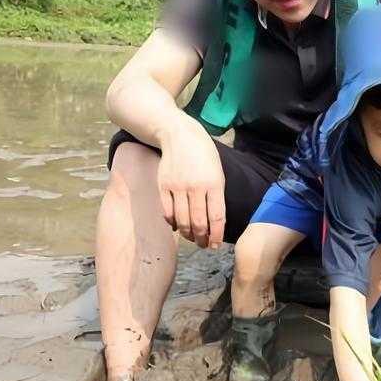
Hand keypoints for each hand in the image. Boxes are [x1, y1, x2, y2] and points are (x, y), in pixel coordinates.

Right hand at [156, 115, 225, 247]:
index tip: (216, 245)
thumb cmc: (204, 155)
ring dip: (188, 234)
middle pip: (199, 222)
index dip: (217, 235)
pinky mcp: (163, 186)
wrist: (179, 135)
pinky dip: (172, 223)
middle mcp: (195, 187)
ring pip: (182, 220)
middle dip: (202, 239)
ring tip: (192, 238)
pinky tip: (177, 226)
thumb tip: (215, 222)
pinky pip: (167, 212)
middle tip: (204, 245)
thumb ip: (217, 196)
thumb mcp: (218, 172)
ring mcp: (177, 187)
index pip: (217, 217)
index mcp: (214, 184)